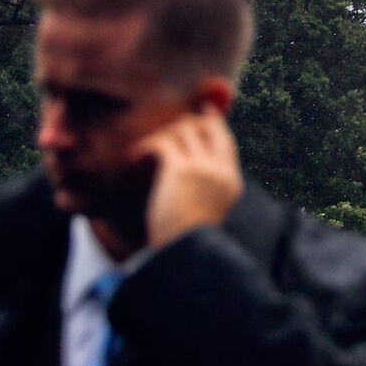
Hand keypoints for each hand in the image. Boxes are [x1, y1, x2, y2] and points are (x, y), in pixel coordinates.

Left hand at [138, 107, 244, 248]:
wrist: (182, 252)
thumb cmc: (188, 240)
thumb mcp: (207, 211)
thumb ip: (206, 190)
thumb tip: (187, 175)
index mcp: (231, 181)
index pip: (227, 141)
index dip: (215, 123)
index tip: (205, 113)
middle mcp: (220, 170)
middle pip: (209, 127)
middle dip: (190, 121)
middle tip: (171, 123)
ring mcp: (202, 167)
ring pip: (184, 130)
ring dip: (163, 135)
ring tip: (146, 148)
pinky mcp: (180, 168)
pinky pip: (162, 143)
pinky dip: (146, 146)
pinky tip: (134, 157)